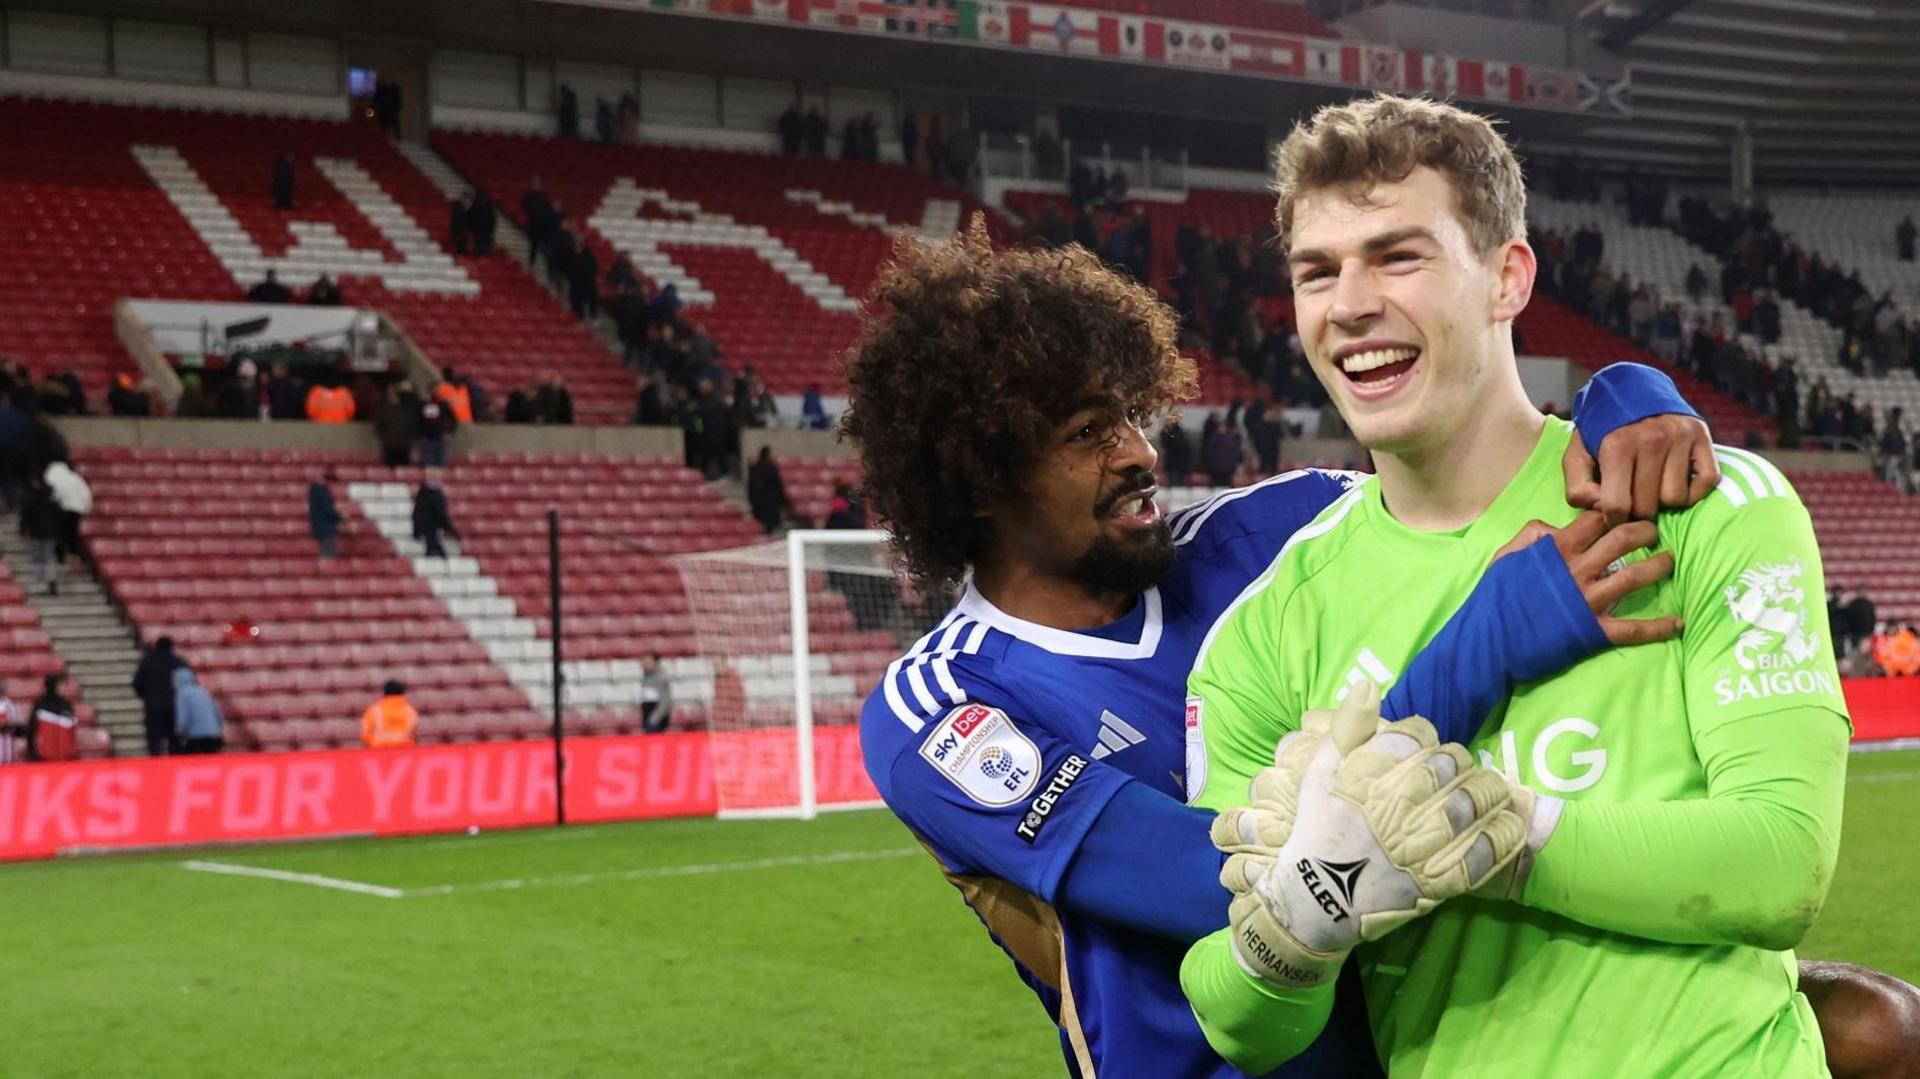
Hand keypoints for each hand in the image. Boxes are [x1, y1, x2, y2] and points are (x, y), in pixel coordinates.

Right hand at [1212, 684, 1525, 988]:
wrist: (1314, 903)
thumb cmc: (1316, 834)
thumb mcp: (1318, 774)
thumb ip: (1346, 729)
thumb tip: (1367, 683)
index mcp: (1366, 778)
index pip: (1412, 739)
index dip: (1425, 736)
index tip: (1427, 743)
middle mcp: (1396, 807)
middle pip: (1447, 768)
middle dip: (1460, 762)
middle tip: (1463, 766)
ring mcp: (1419, 846)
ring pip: (1469, 806)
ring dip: (1488, 792)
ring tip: (1494, 789)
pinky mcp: (1436, 881)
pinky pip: (1480, 854)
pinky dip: (1501, 836)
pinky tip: (1510, 823)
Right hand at [1495, 510, 1679, 645]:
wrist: (1491, 640)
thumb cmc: (1496, 597)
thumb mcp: (1505, 556)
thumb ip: (1530, 535)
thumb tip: (1555, 526)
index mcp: (1557, 549)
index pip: (1595, 519)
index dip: (1613, 511)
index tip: (1624, 512)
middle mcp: (1578, 570)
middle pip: (1623, 539)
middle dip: (1645, 531)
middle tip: (1654, 533)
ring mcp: (1588, 601)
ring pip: (1634, 576)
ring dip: (1658, 567)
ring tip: (1670, 562)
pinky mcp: (1594, 630)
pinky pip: (1633, 628)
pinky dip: (1658, 627)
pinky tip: (1677, 623)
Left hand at [1563, 415, 1718, 524]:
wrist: (1631, 390)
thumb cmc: (1602, 432)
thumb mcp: (1577, 455)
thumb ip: (1578, 488)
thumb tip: (1602, 509)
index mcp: (1616, 445)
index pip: (1617, 505)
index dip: (1613, 519)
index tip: (1614, 516)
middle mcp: (1651, 439)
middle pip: (1648, 506)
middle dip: (1637, 511)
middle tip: (1633, 499)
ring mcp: (1679, 436)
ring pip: (1676, 498)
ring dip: (1663, 500)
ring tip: (1652, 484)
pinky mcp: (1701, 436)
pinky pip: (1706, 482)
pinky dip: (1693, 489)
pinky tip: (1675, 480)